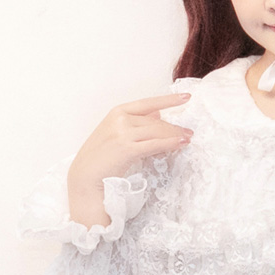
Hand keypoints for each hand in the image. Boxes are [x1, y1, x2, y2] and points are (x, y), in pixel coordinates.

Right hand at [67, 92, 191, 226]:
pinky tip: (180, 144)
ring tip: (188, 139)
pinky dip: (170, 144)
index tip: (186, 97)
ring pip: (156, 132)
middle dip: (174, 126)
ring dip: (175, 135)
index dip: (168, 100)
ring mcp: (123, 133)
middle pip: (155, 121)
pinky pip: (155, 144)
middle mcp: (120, 119)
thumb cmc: (100, 158)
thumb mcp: (115, 134)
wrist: (85, 177)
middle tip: (189, 132)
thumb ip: (135, 124)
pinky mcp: (127, 148)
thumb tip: (158, 115)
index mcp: (117, 112)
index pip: (147, 103)